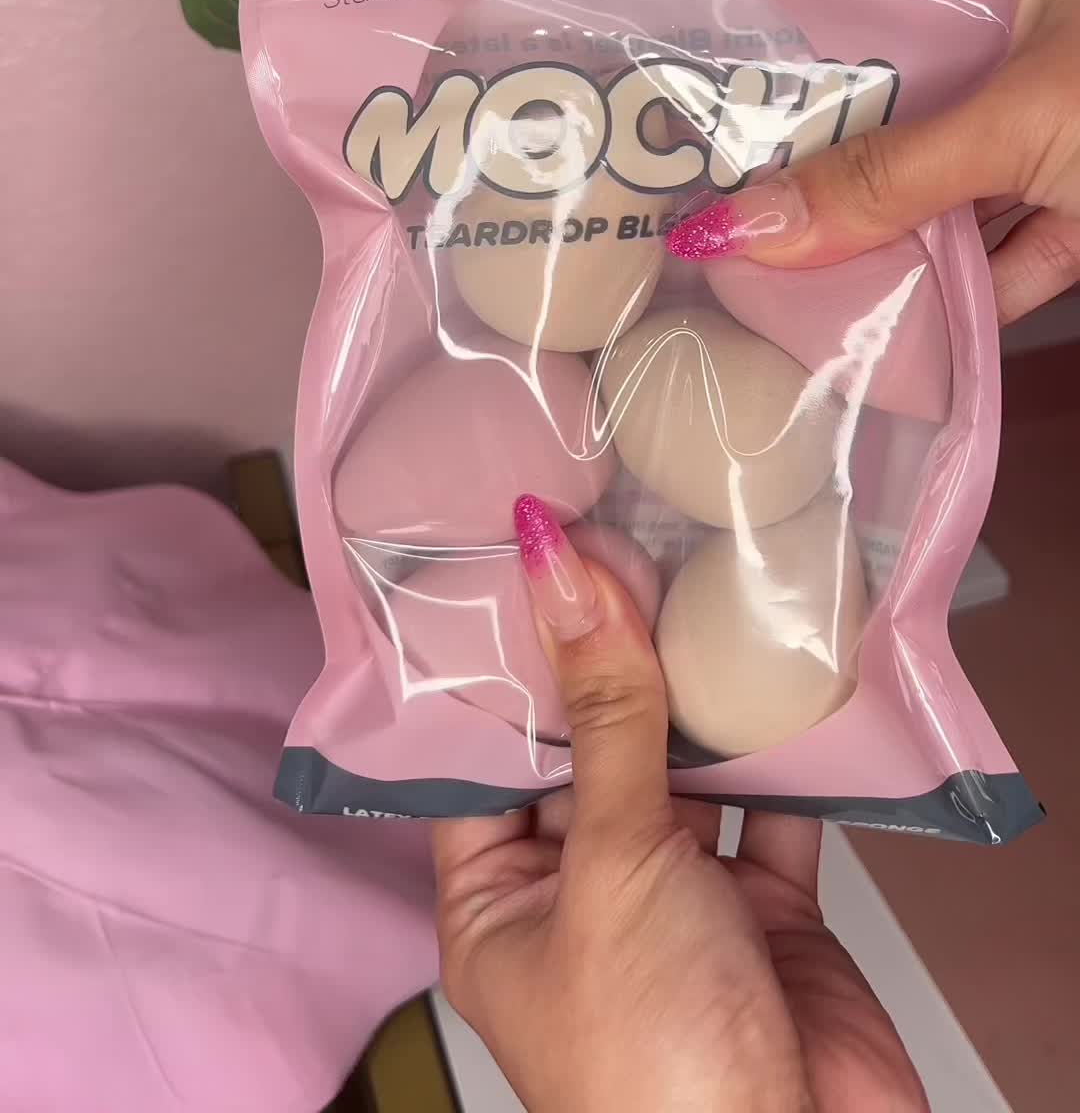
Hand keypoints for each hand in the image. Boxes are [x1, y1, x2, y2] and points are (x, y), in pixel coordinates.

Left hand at [432, 499, 926, 1112]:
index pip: (483, 762)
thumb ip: (603, 718)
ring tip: (698, 580)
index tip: (515, 563)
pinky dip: (782, 753)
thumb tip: (562, 573)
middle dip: (607, 664)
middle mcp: (583, 900)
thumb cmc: (654, 1060)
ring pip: (680, 775)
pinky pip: (769, 810)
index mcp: (499, 909)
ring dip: (695, 699)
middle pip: (587, 755)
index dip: (501, 668)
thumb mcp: (612, 870)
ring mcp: (680, 907)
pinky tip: (785, 673)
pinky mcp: (768, 915)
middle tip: (620, 541)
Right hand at [667, 0, 1079, 323]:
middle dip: (830, 153)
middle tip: (718, 179)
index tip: (713, 78)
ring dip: (887, 236)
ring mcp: (1072, 121)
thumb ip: (887, 180)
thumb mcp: (1022, 123)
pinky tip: (877, 317)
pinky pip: (1009, 251)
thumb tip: (737, 226)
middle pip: (912, 95)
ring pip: (956, 181)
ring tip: (774, 262)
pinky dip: (956, 292)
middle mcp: (1051, 29)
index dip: (802, 35)